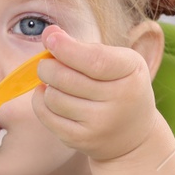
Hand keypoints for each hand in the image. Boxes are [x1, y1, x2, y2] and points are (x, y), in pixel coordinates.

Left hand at [33, 25, 163, 163]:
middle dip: (47, 66)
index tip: (50, 38)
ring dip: (47, 86)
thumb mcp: (118, 61)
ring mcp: (100, 124)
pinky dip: (41, 102)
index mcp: (131, 72)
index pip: (94, 60)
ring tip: (56, 83)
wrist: (133, 135)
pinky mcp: (82, 140)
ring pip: (53, 97)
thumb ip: (86, 46)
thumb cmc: (121, 87)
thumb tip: (49, 33)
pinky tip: (50, 96)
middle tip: (47, 63)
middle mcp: (119, 101)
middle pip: (66, 78)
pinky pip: (47, 117)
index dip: (67, 48)